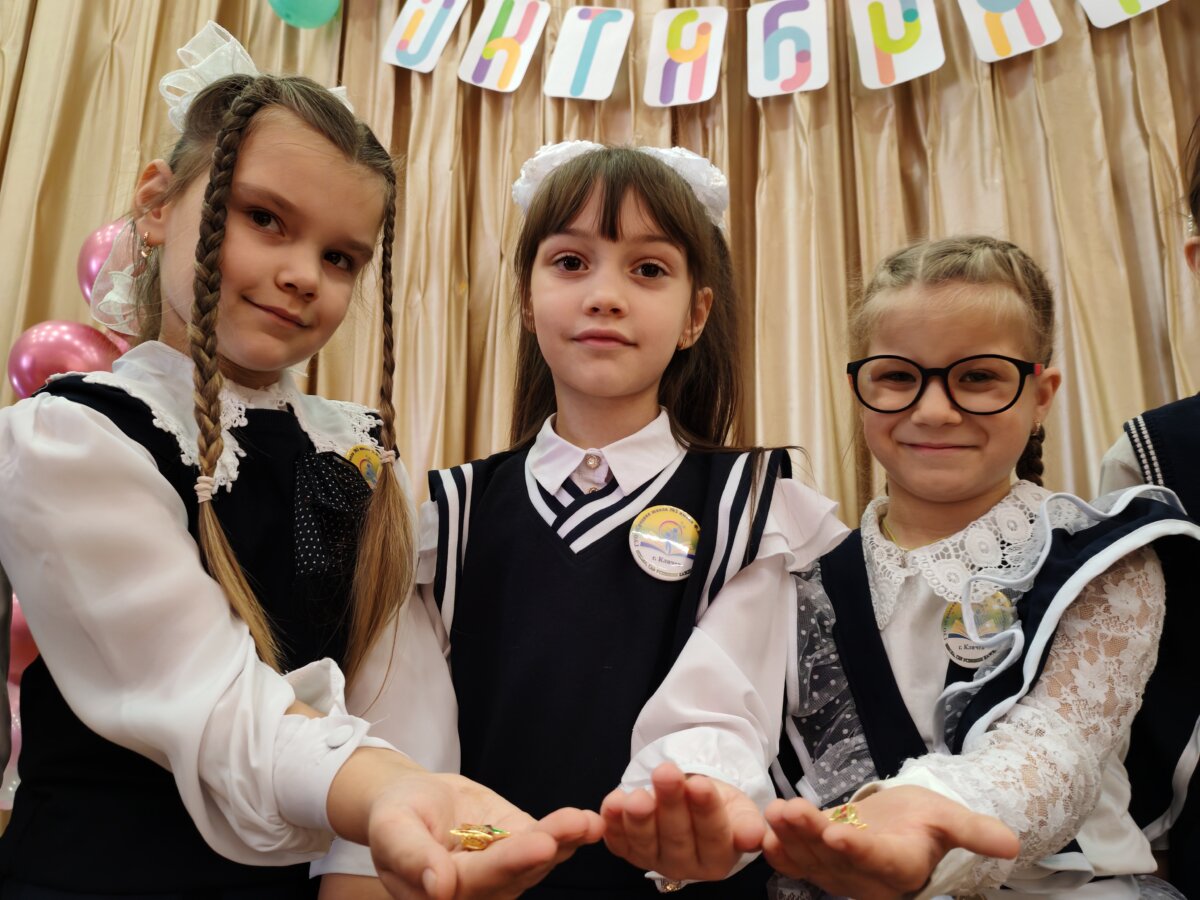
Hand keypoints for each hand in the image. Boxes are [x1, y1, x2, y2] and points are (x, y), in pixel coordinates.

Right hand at [368, 772, 602, 898]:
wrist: (412, 800)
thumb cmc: (394, 817)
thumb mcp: (392, 829)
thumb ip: (412, 857)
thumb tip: (438, 888)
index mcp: (443, 892)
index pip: (480, 879)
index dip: (511, 861)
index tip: (538, 843)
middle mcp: (479, 889)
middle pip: (517, 872)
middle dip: (546, 849)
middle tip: (575, 826)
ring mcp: (503, 870)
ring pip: (538, 860)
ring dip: (565, 840)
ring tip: (587, 821)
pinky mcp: (519, 846)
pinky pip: (546, 842)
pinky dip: (569, 832)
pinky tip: (591, 822)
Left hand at [600, 762, 764, 881]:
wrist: (692, 799)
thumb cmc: (720, 804)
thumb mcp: (740, 808)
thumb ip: (747, 823)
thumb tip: (753, 836)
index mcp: (718, 858)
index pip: (713, 835)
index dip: (706, 809)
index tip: (701, 783)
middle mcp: (686, 866)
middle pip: (677, 836)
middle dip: (670, 803)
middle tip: (666, 774)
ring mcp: (654, 860)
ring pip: (645, 842)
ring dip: (639, 818)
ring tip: (638, 794)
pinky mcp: (629, 852)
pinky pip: (618, 841)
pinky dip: (612, 822)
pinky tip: (613, 802)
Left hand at [762, 786, 1018, 899]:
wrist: (901, 824)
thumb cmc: (926, 819)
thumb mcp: (951, 819)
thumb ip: (975, 832)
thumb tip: (1012, 844)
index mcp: (903, 868)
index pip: (878, 861)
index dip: (857, 849)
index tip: (835, 833)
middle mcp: (869, 880)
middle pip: (836, 859)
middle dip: (810, 836)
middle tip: (790, 810)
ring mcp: (841, 876)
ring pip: (812, 859)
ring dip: (790, 837)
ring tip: (774, 811)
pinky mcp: (820, 868)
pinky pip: (798, 864)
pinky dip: (780, 851)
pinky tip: (766, 833)